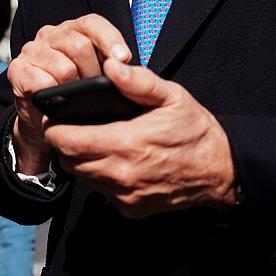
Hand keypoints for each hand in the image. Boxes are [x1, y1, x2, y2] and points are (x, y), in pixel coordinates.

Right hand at [8, 14, 130, 173]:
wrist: (46, 119)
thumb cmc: (76, 94)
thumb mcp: (99, 75)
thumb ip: (113, 65)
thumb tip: (126, 67)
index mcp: (74, 29)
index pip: (93, 24)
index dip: (110, 40)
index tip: (124, 59)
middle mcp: (51, 35)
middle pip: (79, 45)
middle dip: (93, 72)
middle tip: (95, 89)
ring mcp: (32, 50)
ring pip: (63, 67)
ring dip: (73, 87)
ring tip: (75, 97)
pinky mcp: (17, 69)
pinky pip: (39, 81)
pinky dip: (51, 94)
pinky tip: (55, 100)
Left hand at [43, 58, 236, 218]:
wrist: (220, 171)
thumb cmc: (195, 131)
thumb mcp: (172, 97)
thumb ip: (138, 82)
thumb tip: (111, 67)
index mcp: (126, 143)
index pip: (67, 141)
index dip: (55, 128)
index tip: (57, 117)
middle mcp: (122, 174)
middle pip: (68, 161)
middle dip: (65, 143)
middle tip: (73, 128)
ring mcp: (125, 195)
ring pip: (82, 178)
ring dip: (80, 161)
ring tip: (93, 142)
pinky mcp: (130, 209)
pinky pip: (100, 192)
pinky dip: (99, 177)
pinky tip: (113, 161)